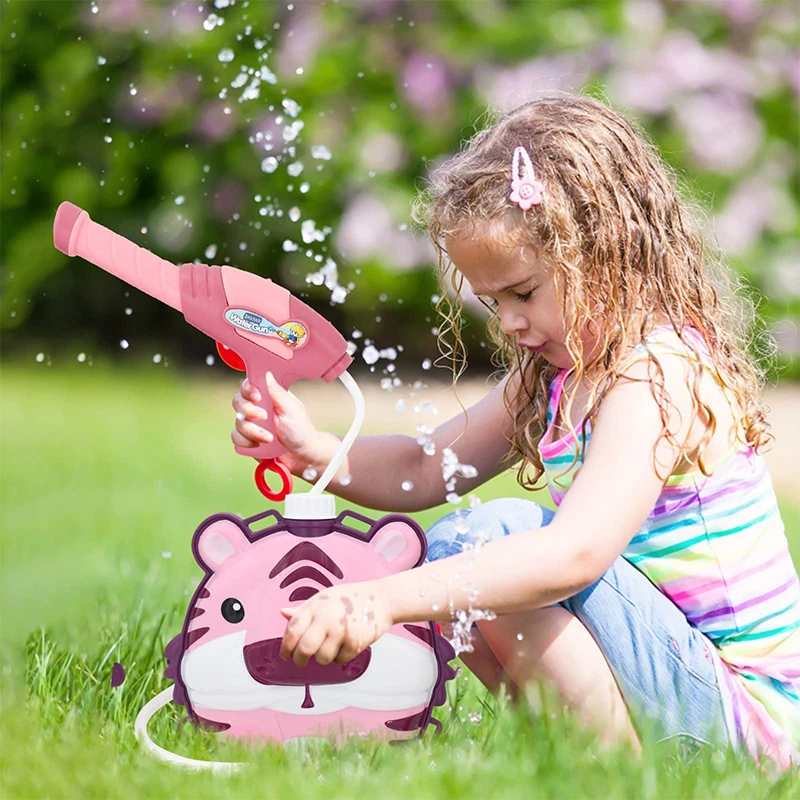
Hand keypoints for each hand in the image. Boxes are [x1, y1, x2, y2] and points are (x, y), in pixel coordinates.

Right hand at [231, 372, 318, 473]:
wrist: (302, 455)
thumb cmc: (301, 430)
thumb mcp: (291, 408)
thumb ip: (277, 392)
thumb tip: (267, 373)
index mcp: (268, 397)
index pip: (249, 386)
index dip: (248, 390)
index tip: (257, 397)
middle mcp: (257, 408)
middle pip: (238, 402)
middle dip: (249, 411)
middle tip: (264, 417)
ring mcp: (251, 424)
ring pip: (237, 422)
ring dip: (252, 431)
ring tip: (269, 438)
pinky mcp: (248, 439)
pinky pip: (236, 437)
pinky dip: (245, 442)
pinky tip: (258, 445)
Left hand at [279, 582, 393, 667]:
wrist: (381, 599)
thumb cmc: (350, 598)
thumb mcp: (324, 597)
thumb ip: (303, 609)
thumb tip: (283, 613)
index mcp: (315, 606)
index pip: (292, 631)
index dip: (285, 647)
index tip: (286, 654)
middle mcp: (326, 618)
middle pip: (305, 649)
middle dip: (300, 659)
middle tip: (301, 661)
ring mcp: (341, 631)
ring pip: (322, 658)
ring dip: (323, 657)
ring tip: (331, 645)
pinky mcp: (355, 643)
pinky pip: (339, 660)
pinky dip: (340, 656)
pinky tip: (346, 643)